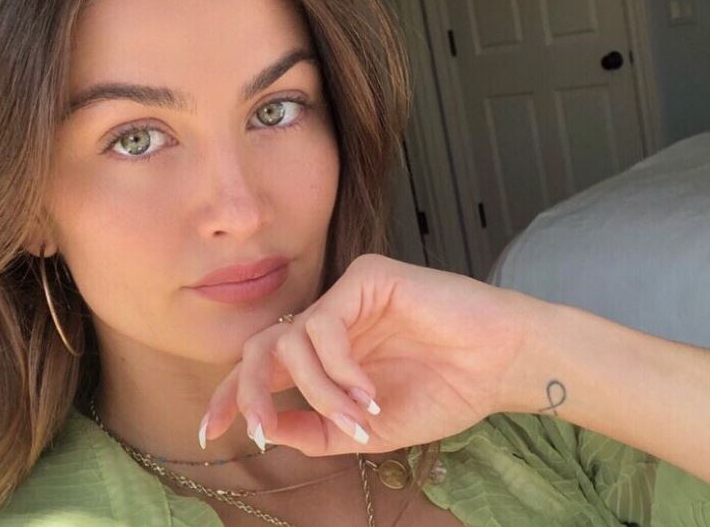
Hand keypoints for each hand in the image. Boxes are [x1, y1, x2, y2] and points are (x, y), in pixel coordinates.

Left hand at [200, 253, 544, 455]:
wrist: (499, 365)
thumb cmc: (444, 392)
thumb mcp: (368, 430)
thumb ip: (316, 430)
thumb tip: (264, 429)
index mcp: (327, 355)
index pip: (265, 368)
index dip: (233, 396)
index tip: (210, 432)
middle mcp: (330, 323)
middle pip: (262, 346)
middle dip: (250, 390)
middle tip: (255, 429)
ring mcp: (346, 297)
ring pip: (293, 340)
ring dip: (319, 390)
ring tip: (358, 416)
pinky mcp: (366, 277)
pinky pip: (324, 323)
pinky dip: (338, 365)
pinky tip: (369, 389)